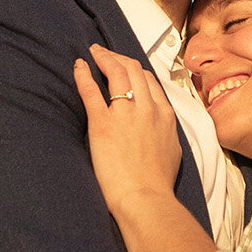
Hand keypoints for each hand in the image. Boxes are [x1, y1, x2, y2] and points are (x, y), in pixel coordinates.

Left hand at [71, 46, 182, 210]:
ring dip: (104, 58)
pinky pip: (91, 91)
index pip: (150, 81)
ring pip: (116, 72)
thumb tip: (159, 129)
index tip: (125, 67)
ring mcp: (125, 114)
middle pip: (134, 70)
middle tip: (105, 53)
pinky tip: (78, 65)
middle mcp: (147, 108)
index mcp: (164, 115)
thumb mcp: (172, 150)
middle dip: (118, 57)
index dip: (135, 70)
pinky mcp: (103, 124)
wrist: (146, 198)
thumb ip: (165, 132)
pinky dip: (83, 74)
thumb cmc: (158, 183)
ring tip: (93, 53)